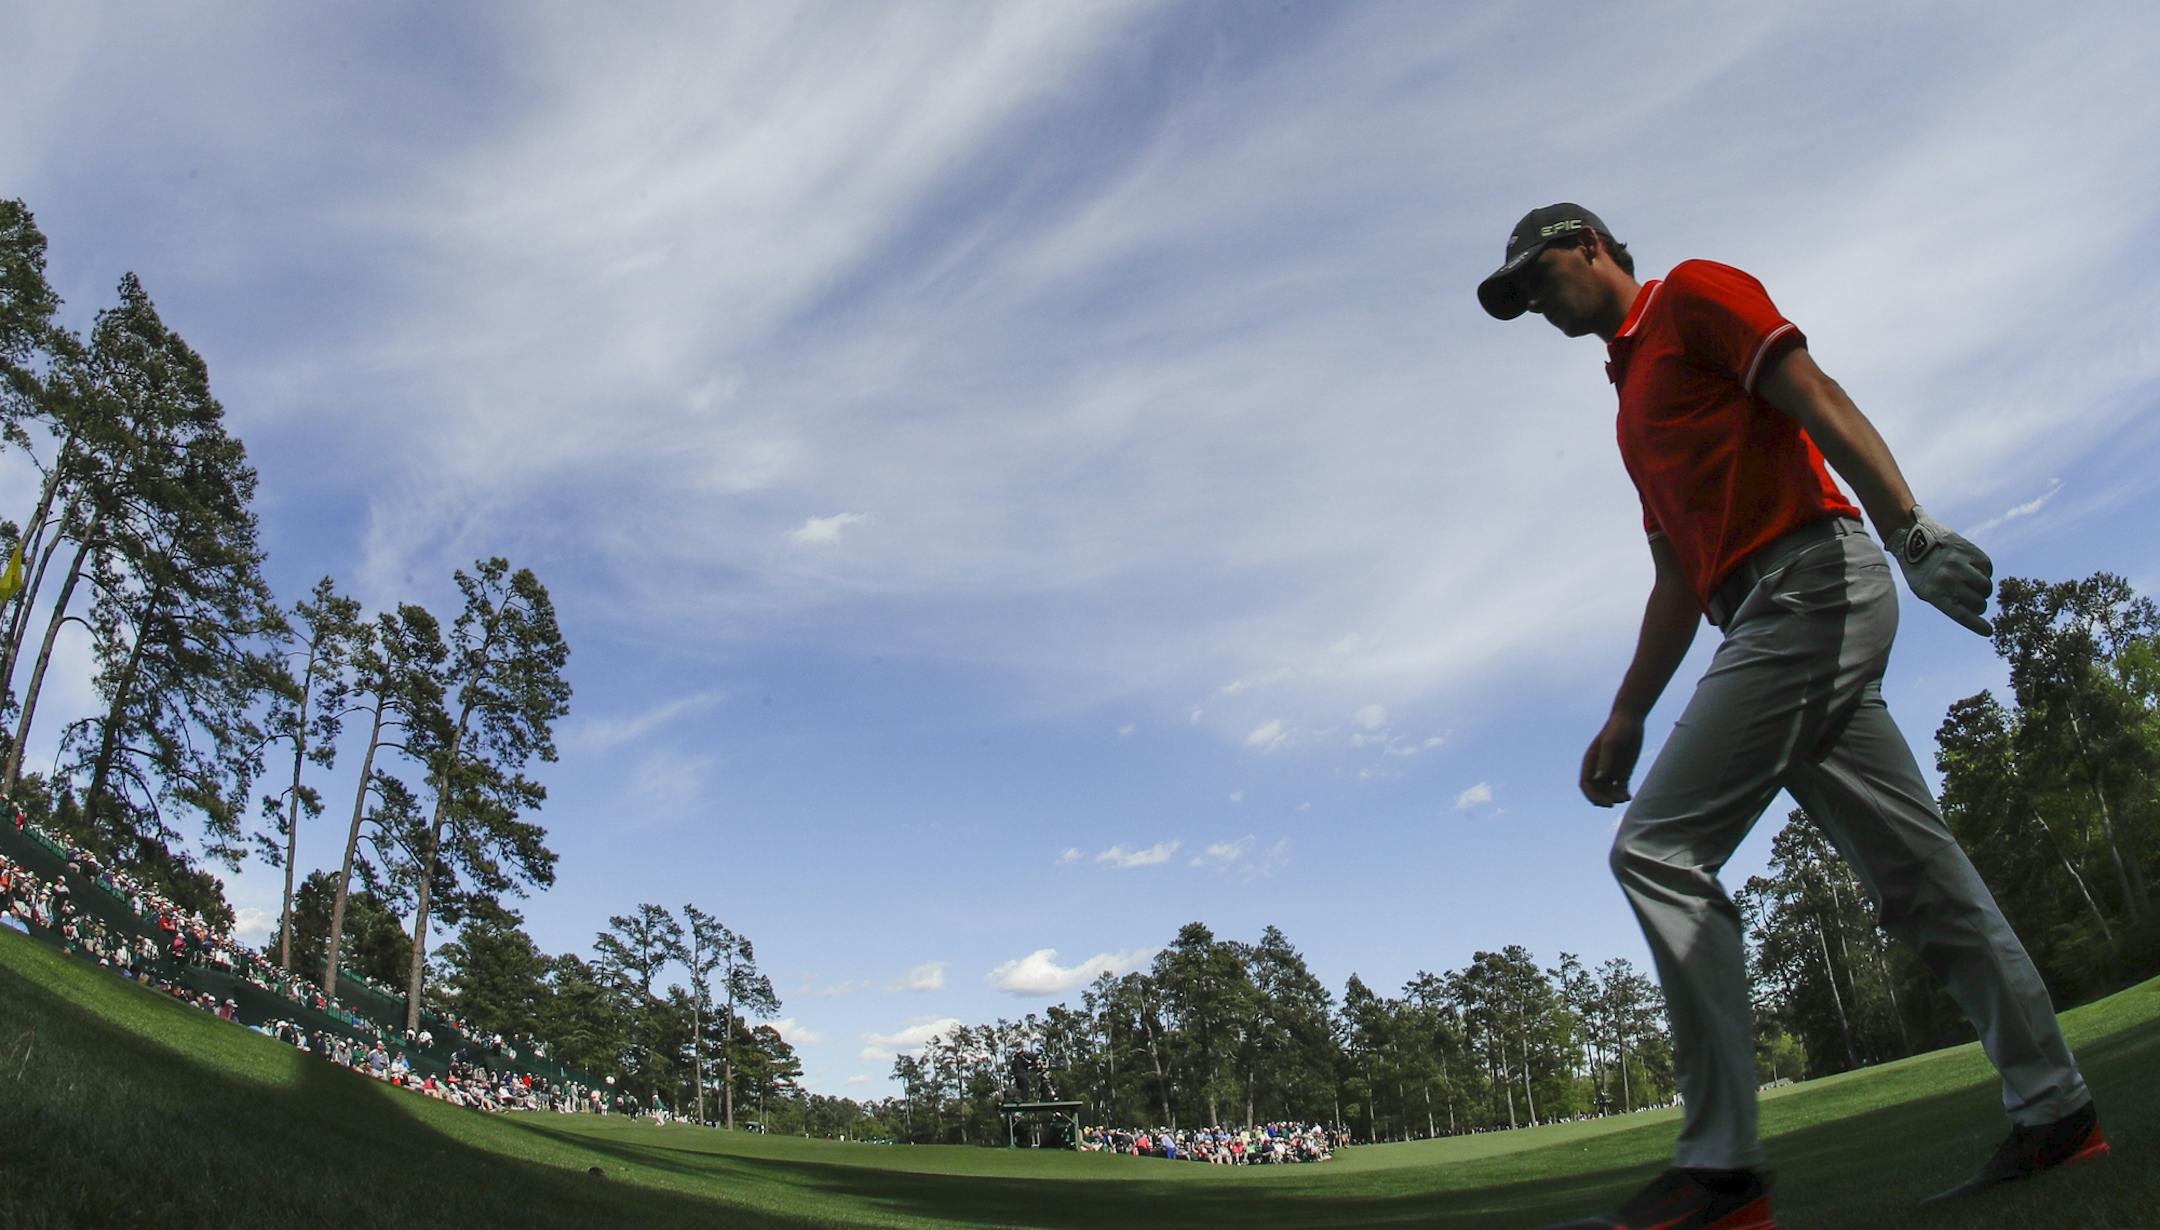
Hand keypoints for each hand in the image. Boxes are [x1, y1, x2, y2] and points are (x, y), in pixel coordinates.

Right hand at [1579, 712, 1642, 807]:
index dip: (1592, 796)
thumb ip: (1605, 760)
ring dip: (1614, 798)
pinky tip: (1629, 796)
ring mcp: (1611, 771)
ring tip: (1625, 797)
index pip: (1586, 785)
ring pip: (1609, 792)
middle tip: (1614, 803)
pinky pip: (1621, 788)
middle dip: (1603, 799)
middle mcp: (1599, 768)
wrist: (1631, 720)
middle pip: (1597, 791)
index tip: (1604, 802)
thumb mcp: (1611, 743)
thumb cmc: (1618, 728)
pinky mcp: (1623, 772)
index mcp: (1591, 762)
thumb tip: (1598, 779)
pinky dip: (1623, 795)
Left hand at [1889, 506, 1993, 635]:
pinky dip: (1984, 571)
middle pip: (1978, 603)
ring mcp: (1959, 564)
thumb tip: (1972, 610)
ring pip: (1986, 586)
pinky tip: (1972, 568)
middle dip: (1978, 605)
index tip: (1988, 631)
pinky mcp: (1969, 551)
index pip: (1960, 614)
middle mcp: (1948, 579)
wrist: (1910, 535)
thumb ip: (1945, 601)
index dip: (1976, 625)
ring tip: (1971, 583)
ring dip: (1983, 588)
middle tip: (1973, 600)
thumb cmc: (1918, 568)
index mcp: (1934, 593)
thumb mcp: (1923, 589)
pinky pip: (1987, 568)